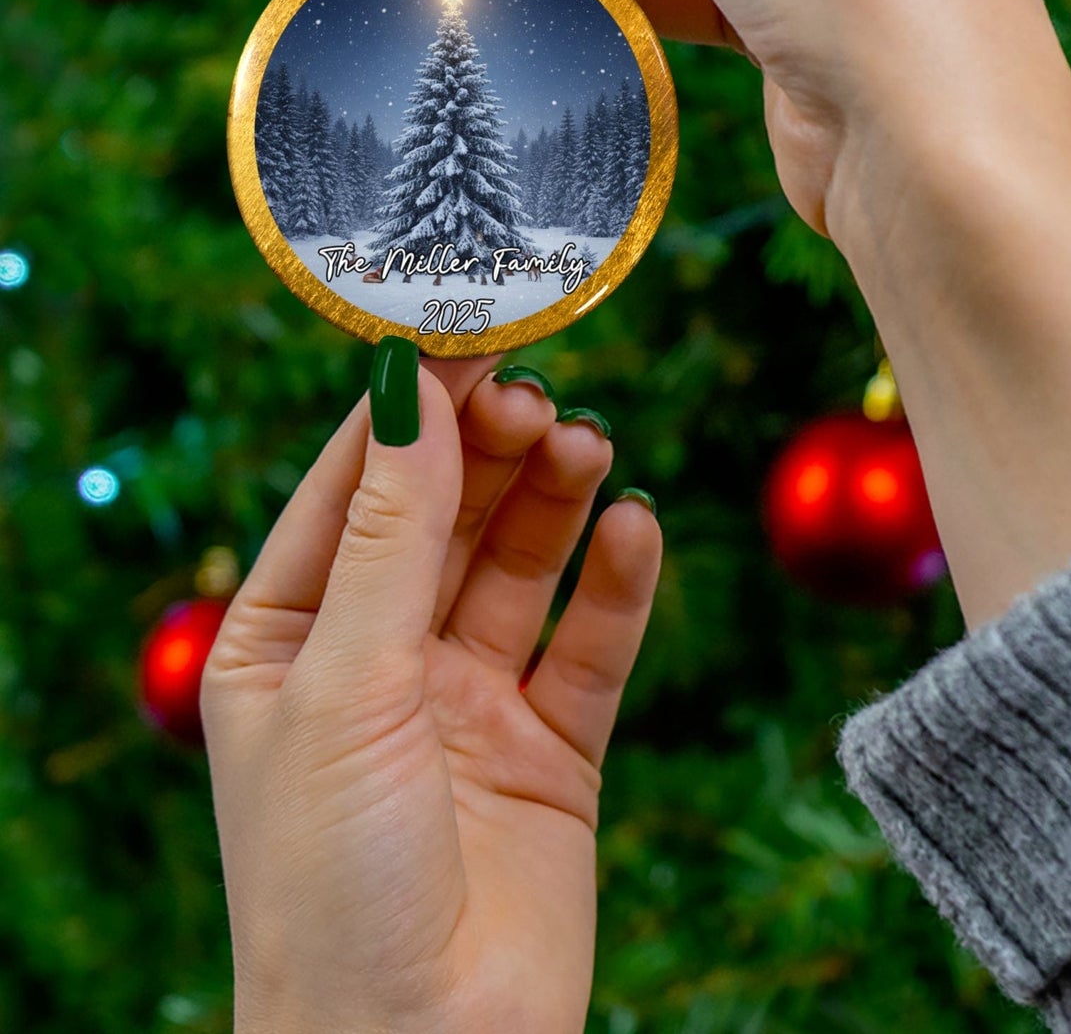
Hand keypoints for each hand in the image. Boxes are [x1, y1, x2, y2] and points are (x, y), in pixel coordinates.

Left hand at [202, 354, 660, 1033]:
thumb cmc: (332, 883)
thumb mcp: (346, 685)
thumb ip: (391, 536)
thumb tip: (412, 390)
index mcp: (289, 641)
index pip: (352, 489)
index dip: (409, 411)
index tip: (468, 333)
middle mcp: (380, 660)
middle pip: (446, 516)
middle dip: (490, 451)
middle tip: (539, 397)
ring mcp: (469, 702)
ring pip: (521, 566)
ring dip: (555, 500)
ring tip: (588, 446)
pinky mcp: (552, 747)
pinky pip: (591, 644)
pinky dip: (617, 584)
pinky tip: (635, 530)